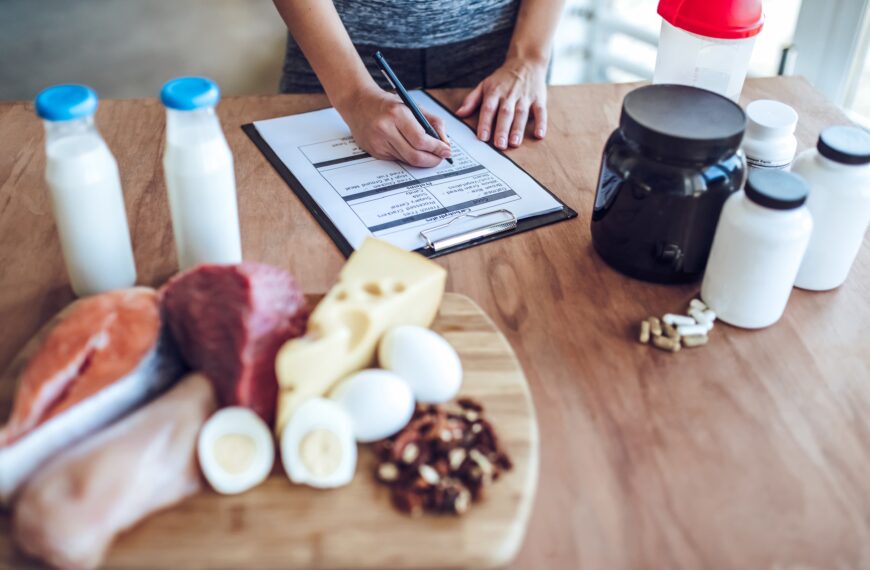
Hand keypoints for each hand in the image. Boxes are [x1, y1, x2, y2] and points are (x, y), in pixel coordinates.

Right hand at [336, 85, 451, 167]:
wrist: (358, 103)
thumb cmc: (388, 104)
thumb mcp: (412, 105)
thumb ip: (433, 121)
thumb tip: (445, 142)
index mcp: (397, 113)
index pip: (421, 140)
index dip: (437, 149)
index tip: (446, 151)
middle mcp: (385, 129)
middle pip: (415, 155)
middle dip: (432, 160)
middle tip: (441, 158)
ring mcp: (378, 143)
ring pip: (407, 160)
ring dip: (421, 159)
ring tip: (429, 154)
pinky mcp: (374, 152)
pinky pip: (397, 160)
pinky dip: (408, 157)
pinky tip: (409, 149)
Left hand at [456, 57, 547, 148]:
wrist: (526, 61)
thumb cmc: (503, 78)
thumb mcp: (485, 84)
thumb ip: (472, 100)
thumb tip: (459, 113)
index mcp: (494, 92)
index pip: (488, 108)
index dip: (485, 123)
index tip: (482, 137)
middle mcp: (509, 95)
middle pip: (505, 113)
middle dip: (502, 130)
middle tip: (500, 145)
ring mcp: (525, 97)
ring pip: (521, 114)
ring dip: (518, 129)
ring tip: (514, 143)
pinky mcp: (539, 98)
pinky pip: (541, 111)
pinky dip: (541, 123)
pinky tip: (539, 135)